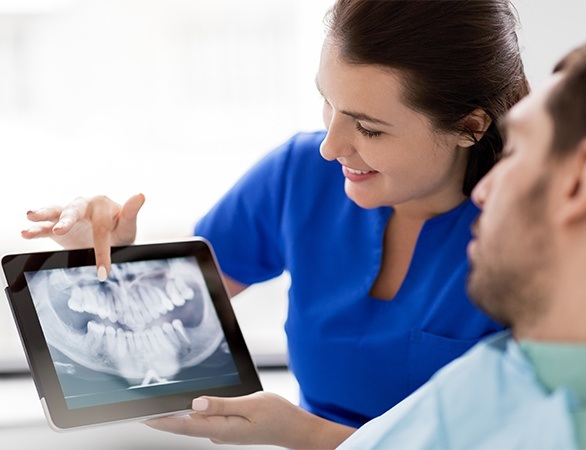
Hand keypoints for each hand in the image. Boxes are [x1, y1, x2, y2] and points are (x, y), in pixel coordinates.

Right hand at [22, 194, 144, 279]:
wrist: (109, 237)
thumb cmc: (119, 229)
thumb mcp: (127, 225)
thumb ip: (131, 212)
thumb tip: (141, 195)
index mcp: (102, 205)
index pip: (101, 229)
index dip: (102, 251)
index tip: (104, 272)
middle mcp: (83, 206)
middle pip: (74, 211)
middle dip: (67, 220)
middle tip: (61, 229)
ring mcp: (68, 216)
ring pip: (55, 213)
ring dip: (43, 216)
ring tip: (31, 217)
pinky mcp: (56, 227)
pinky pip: (45, 227)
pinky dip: (36, 229)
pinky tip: (26, 231)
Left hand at [144, 392, 354, 448]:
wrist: (296, 429)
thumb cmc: (278, 416)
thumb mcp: (252, 405)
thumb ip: (223, 405)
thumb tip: (196, 403)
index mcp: (224, 429)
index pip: (186, 424)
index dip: (163, 420)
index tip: (143, 416)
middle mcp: (221, 433)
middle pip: (186, 425)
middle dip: (164, 418)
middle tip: (143, 411)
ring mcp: (225, 432)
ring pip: (195, 423)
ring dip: (177, 416)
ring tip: (159, 407)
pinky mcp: (230, 428)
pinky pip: (206, 421)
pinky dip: (193, 414)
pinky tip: (189, 407)